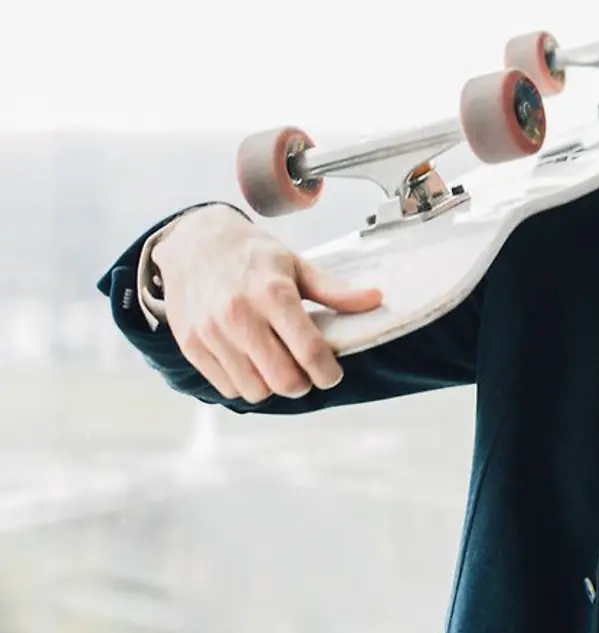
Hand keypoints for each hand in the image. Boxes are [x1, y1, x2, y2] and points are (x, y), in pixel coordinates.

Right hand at [153, 206, 381, 402]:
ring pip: (254, 390)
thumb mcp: (297, 264)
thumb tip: (375, 299)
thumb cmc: (252, 255)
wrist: (194, 242)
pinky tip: (251, 363)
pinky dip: (243, 384)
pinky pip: (226, 388)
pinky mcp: (191, 344)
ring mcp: (211, 332)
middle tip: (307, 373)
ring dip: (272, 387)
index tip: (332, 374)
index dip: (327, 372)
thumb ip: (334, 290)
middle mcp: (240, 315)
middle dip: (302, 384)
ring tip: (277, 366)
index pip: (309, 351)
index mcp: (273, 293)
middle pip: (283, 380)